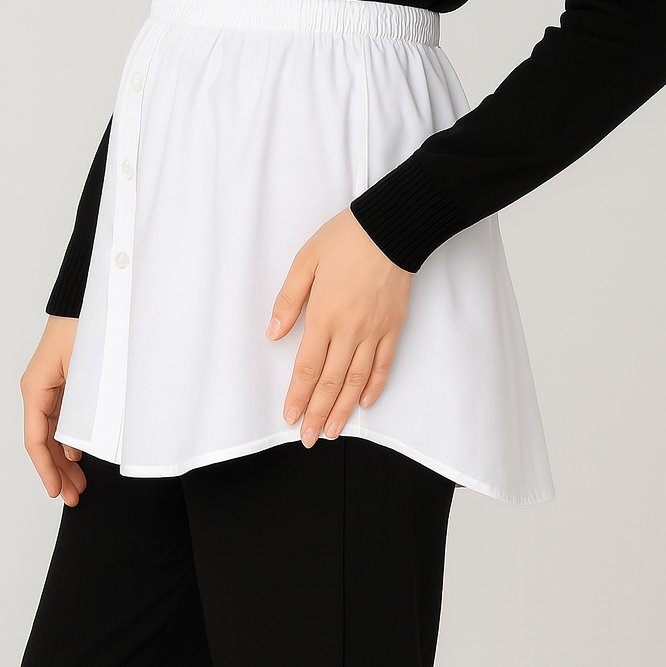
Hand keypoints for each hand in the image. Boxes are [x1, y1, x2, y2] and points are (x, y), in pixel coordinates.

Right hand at [20, 315, 87, 506]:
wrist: (100, 295)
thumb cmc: (88, 327)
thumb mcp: (84, 375)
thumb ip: (79, 412)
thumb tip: (76, 449)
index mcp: (36, 388)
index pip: (36, 440)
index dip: (45, 470)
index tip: (56, 492)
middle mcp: (39, 388)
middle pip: (45, 440)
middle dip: (58, 472)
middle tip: (74, 496)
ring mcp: (52, 385)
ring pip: (54, 431)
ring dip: (65, 459)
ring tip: (78, 484)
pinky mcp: (67, 380)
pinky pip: (64, 417)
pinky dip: (70, 439)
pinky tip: (78, 456)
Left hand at [265, 206, 411, 446]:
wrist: (391, 227)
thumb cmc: (346, 238)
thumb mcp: (306, 260)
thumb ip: (288, 300)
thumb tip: (273, 333)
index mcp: (324, 315)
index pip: (307, 368)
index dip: (298, 396)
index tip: (290, 417)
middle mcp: (349, 330)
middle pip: (330, 382)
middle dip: (318, 414)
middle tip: (309, 438)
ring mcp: (374, 331)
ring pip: (356, 380)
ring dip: (343, 409)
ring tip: (333, 431)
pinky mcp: (393, 326)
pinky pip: (383, 364)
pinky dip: (373, 386)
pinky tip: (364, 402)